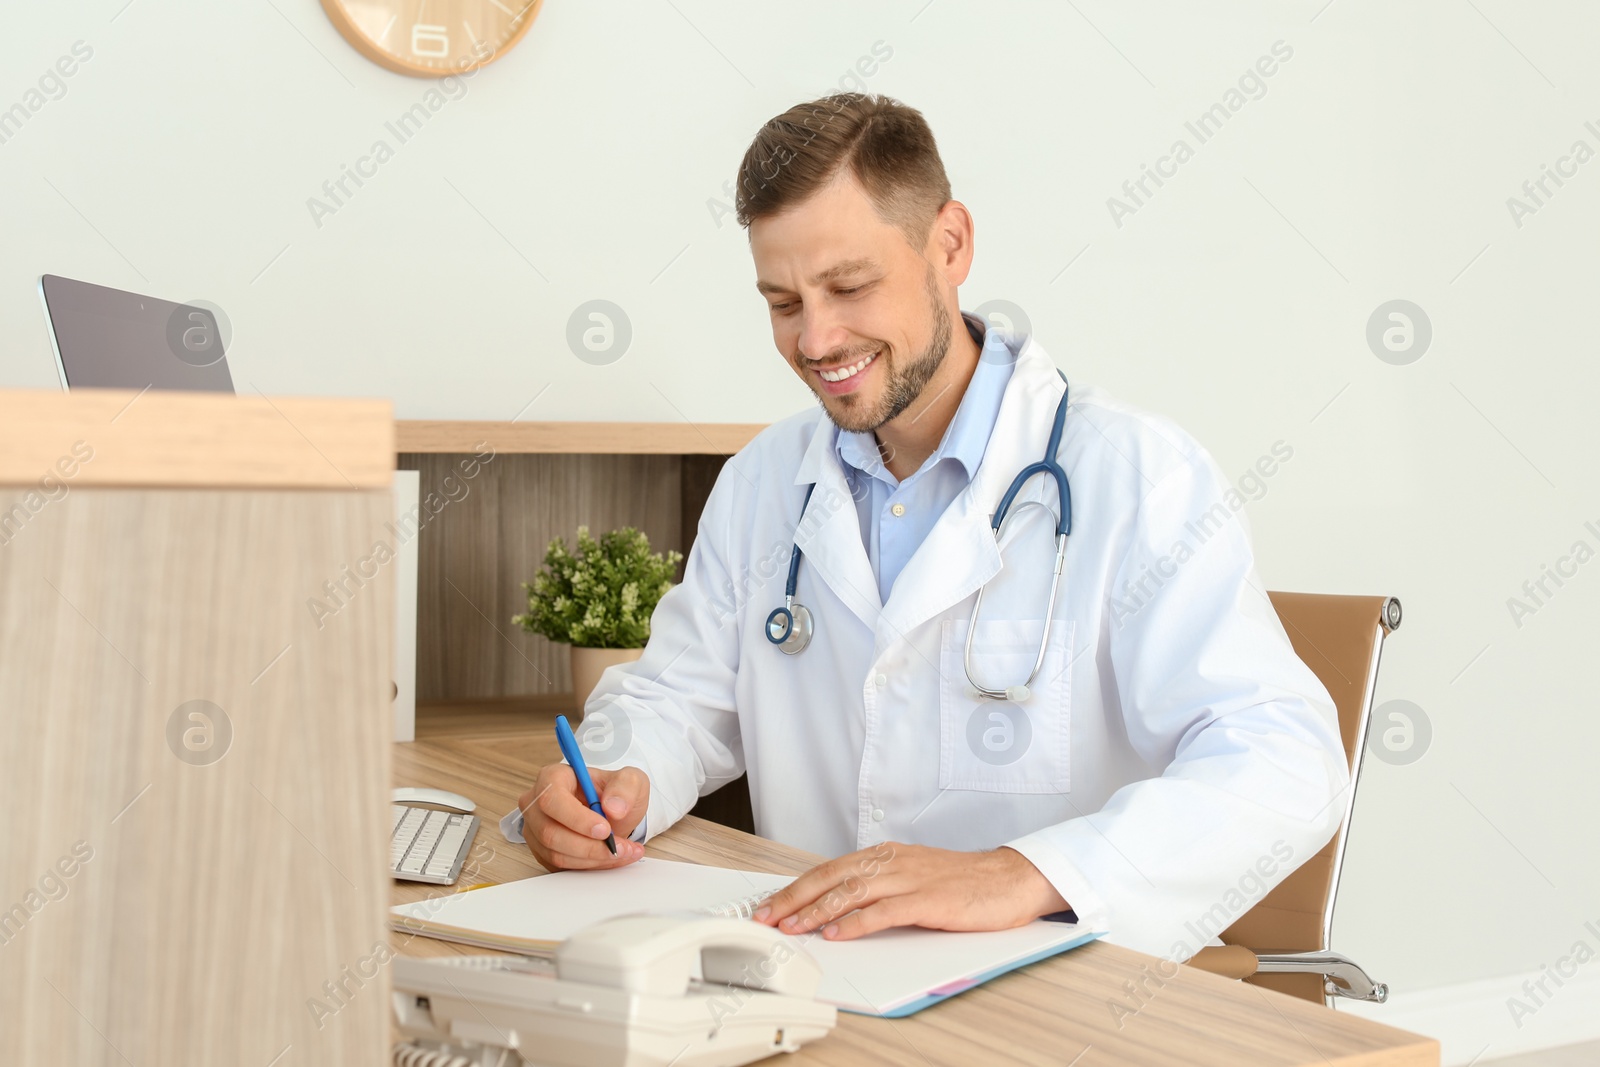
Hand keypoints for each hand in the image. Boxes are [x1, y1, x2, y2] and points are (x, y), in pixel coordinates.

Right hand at [517, 763, 649, 871]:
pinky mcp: (542, 851)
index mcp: (553, 777)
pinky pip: (561, 866)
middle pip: (550, 832)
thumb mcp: (630, 780)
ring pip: (556, 853)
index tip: (605, 829)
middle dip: (590, 846)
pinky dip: (590, 866)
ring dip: (593, 858)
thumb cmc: (614, 792)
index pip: (552, 799)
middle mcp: (538, 803)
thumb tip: (613, 807)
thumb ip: (625, 787)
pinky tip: (611, 858)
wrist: (612, 811)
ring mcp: (536, 829)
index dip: (576, 818)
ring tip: (622, 852)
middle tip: (619, 847)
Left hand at [753, 843, 1067, 940]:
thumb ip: (878, 888)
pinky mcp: (929, 900)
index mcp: (886, 855)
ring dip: (816, 911)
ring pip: (851, 892)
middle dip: (794, 898)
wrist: (1010, 879)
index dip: (796, 888)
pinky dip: (856, 923)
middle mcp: (893, 862)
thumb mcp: (913, 877)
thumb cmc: (964, 883)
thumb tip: (837, 908)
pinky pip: (884, 911)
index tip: (770, 905)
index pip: (829, 870)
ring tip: (791, 927)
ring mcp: (910, 880)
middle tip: (765, 916)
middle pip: (831, 877)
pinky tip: (837, 933)